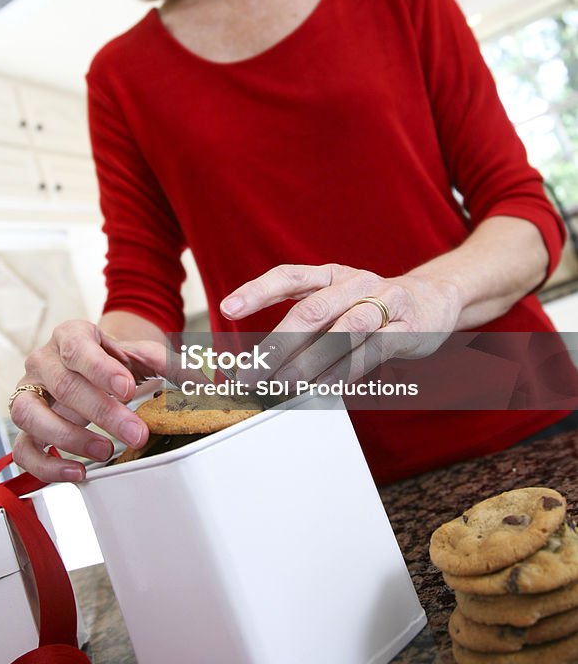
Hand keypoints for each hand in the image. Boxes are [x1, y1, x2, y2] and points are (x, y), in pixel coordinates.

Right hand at [11, 320, 161, 481]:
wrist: (92, 367)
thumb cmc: (113, 361)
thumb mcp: (142, 355)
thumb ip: (169, 364)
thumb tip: (200, 382)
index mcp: (70, 336)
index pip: (77, 347)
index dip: (101, 369)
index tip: (127, 389)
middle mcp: (43, 362)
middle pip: (64, 385)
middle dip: (103, 412)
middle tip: (136, 433)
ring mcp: (29, 394)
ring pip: (31, 414)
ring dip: (70, 437)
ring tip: (106, 451)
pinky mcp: (25, 427)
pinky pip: (23, 449)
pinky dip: (46, 465)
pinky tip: (77, 472)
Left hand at [219, 263, 461, 387]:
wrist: (434, 298)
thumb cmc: (374, 305)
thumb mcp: (339, 302)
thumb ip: (307, 324)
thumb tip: (263, 363)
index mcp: (331, 274)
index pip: (289, 276)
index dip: (257, 290)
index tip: (228, 308)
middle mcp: (355, 282)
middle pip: (312, 310)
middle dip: (278, 345)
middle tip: (253, 375)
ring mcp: (383, 302)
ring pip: (342, 332)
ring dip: (310, 363)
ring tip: (284, 387)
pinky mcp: (407, 327)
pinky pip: (372, 351)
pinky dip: (346, 372)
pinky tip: (324, 389)